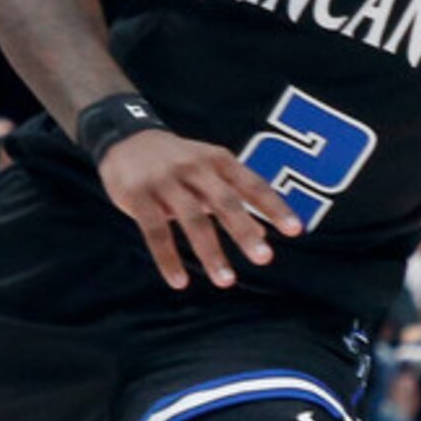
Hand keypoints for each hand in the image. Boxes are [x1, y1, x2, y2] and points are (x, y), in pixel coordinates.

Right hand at [96, 128, 304, 289]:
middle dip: (245, 231)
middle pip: (225, 202)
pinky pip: (156, 232)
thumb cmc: (178, 161)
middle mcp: (195, 168)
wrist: (125, 138)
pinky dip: (168, 259)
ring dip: (210, 253)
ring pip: (193, 220)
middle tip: (264, 258)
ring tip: (226, 281)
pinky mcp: (139, 196)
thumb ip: (235, 198)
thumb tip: (265, 233)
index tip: (295, 230)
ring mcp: (166, 182)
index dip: (274, 207)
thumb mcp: (209, 170)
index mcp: (218, 160)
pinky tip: (180, 282)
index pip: (252, 184)